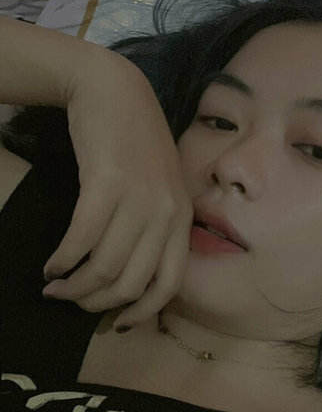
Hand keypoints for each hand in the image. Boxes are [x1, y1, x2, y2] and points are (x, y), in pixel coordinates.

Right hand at [41, 51, 192, 329]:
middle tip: (72, 302)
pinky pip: (81, 240)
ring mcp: (139, 199)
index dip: (141, 312)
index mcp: (181, 219)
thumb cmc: (133, 143)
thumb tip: (127, 277)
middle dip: (97, 303)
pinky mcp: (106, 184)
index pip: (169, 285)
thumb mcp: (159, 187)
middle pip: (131, 283)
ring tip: (54, 286)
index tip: (116, 322)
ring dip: (74, 287)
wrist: (114, 89)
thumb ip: (154, 227)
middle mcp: (166, 214)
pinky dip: (62, 260)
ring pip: (104, 267)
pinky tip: (50, 264)